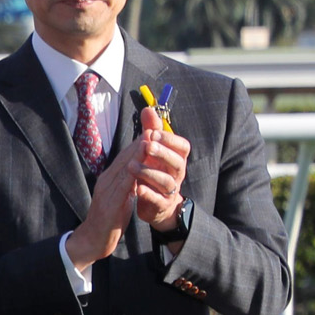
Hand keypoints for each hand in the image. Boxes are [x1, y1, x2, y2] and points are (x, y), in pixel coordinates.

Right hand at [66, 137, 139, 270]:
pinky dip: (132, 174)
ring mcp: (106, 192)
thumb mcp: (118, 198)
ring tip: (149, 141)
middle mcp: (105, 182)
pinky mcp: (109, 204)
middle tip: (152, 128)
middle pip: (123, 159)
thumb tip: (136, 174)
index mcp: (108, 180)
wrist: (93, 240)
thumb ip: (126, 185)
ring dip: (137, 154)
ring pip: (123, 169)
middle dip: (139, 144)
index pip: (124, 158)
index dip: (138, 144)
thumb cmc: (108, 221)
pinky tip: (141, 166)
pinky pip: (122, 186)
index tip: (151, 132)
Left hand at [131, 105, 190, 233]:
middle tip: (147, 145)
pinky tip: (137, 188)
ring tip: (132, 166)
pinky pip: (157, 200)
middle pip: (177, 162)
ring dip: (149, 172)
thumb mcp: (154, 152)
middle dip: (162, 153)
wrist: (157, 205)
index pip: (182, 147)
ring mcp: (170, 191)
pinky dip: (148, 194)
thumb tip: (148, 109)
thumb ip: (151, 131)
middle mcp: (176, 174)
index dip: (171, 139)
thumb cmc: (155, 173)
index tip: (155, 132)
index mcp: (176, 159)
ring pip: (166, 181)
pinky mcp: (160, 205)